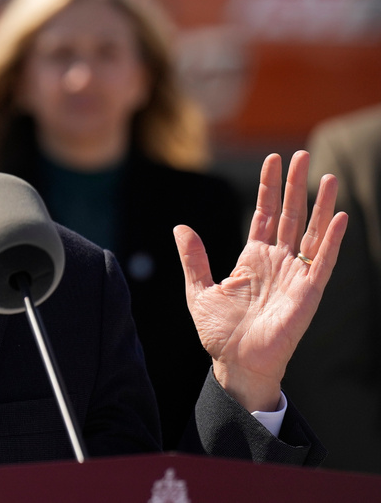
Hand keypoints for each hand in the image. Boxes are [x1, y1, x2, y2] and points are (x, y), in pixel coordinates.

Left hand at [173, 151, 347, 412]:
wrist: (236, 364)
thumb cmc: (219, 332)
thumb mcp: (199, 289)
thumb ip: (193, 258)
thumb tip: (180, 227)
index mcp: (253, 258)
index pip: (264, 214)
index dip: (268, 188)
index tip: (273, 160)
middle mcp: (277, 262)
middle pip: (290, 215)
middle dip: (295, 185)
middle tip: (302, 154)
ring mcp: (295, 275)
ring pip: (311, 232)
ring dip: (319, 204)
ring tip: (326, 175)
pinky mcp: (309, 292)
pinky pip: (324, 261)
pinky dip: (332, 239)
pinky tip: (339, 215)